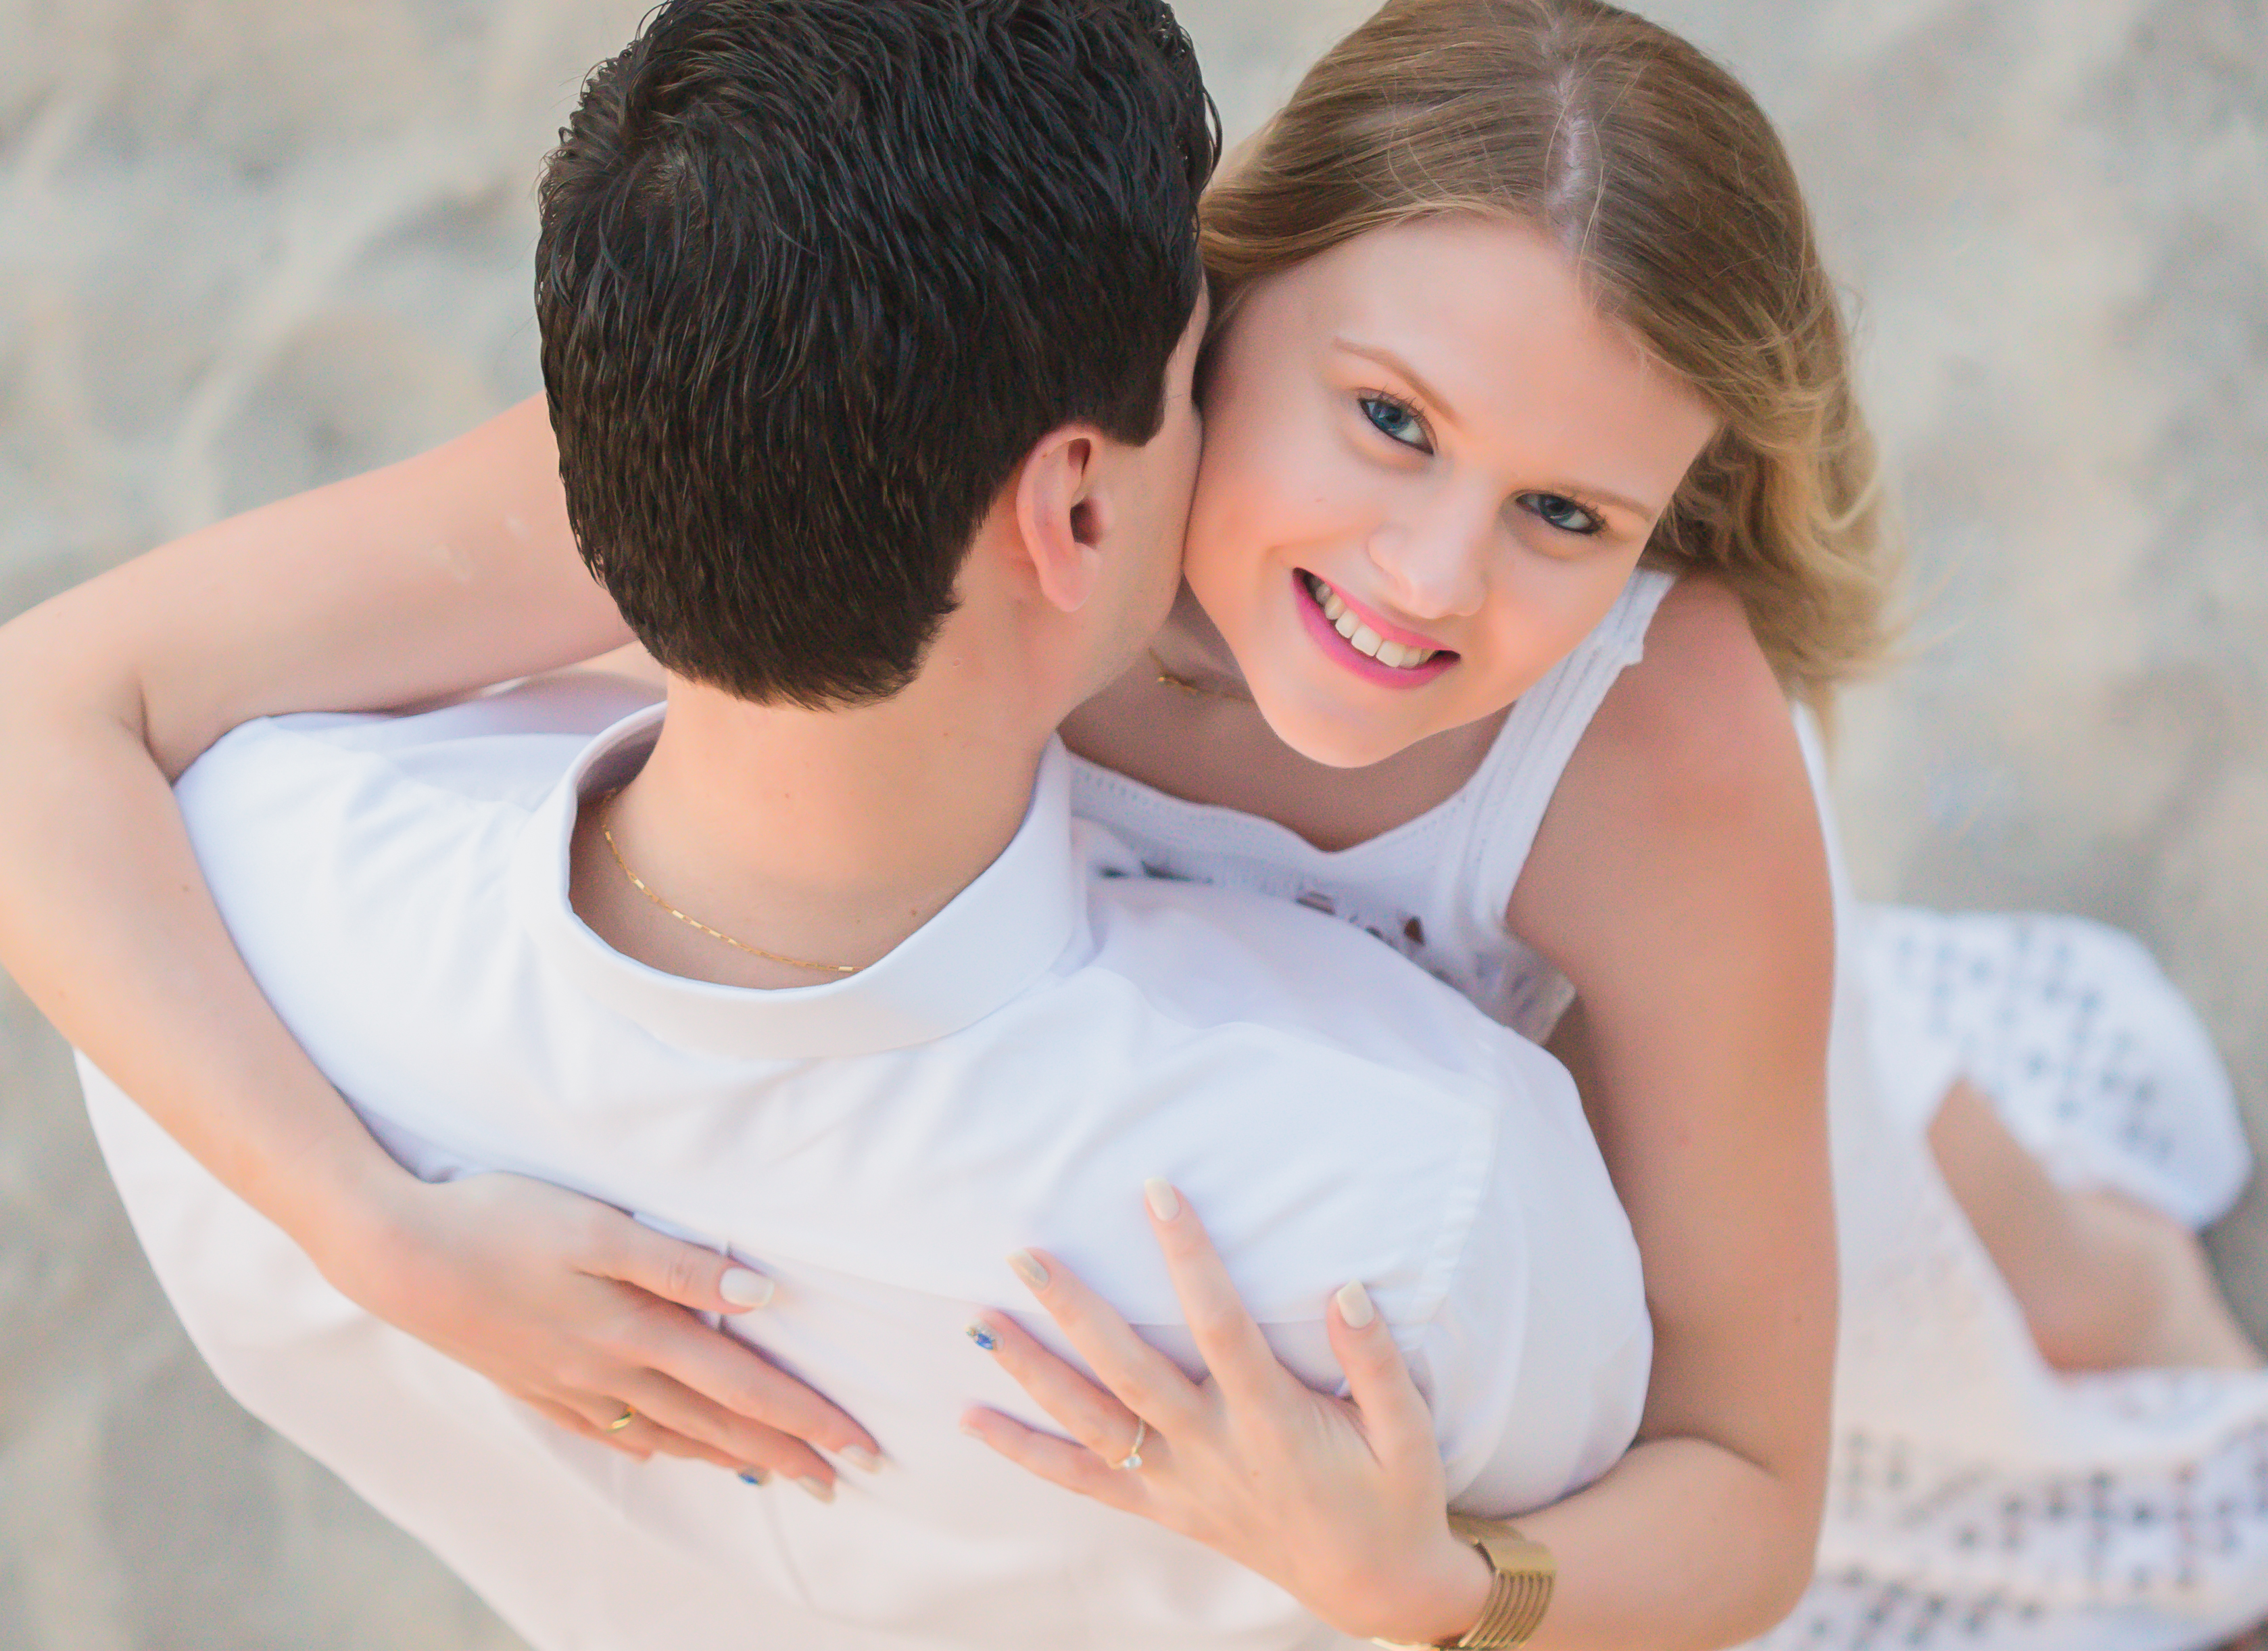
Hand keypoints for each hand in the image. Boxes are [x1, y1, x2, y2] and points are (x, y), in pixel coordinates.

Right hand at [317, 1169, 878, 1492]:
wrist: (394, 1253)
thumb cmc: (502, 1220)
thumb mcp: (600, 1227)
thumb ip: (682, 1263)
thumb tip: (763, 1294)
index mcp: (638, 1330)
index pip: (745, 1385)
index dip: (806, 1417)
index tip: (861, 1448)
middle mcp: (610, 1368)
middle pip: (716, 1421)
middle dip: (784, 1452)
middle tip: (841, 1480)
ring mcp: (568, 1381)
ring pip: (666, 1431)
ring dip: (726, 1455)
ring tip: (773, 1475)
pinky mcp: (531, 1379)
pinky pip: (605, 1427)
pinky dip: (648, 1445)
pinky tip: (662, 1453)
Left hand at [960, 1181, 1492, 1645]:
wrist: (1375, 1586)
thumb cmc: (1393, 1498)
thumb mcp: (1408, 1433)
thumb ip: (1376, 1362)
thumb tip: (1346, 1289)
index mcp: (1272, 1422)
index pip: (1220, 1326)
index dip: (1189, 1257)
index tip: (1158, 1192)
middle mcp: (1212, 1451)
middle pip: (1129, 1371)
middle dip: (1074, 1309)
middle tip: (1026, 1253)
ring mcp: (1178, 1483)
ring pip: (1090, 1424)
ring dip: (1032, 1371)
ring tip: (979, 1322)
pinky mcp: (1162, 1508)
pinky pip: (1080, 1481)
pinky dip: (1023, 1451)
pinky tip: (971, 1420)